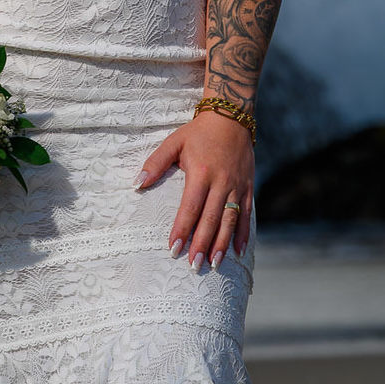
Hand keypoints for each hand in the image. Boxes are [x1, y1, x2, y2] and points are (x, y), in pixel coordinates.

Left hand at [136, 110, 253, 268]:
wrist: (231, 117)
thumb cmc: (198, 132)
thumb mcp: (174, 142)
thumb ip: (155, 163)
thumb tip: (136, 184)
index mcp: (200, 172)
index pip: (190, 207)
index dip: (182, 229)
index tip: (174, 249)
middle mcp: (221, 182)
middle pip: (211, 219)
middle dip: (202, 244)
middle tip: (194, 266)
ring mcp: (237, 186)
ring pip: (230, 221)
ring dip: (222, 244)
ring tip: (213, 265)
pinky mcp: (248, 187)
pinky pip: (247, 215)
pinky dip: (243, 234)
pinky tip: (238, 252)